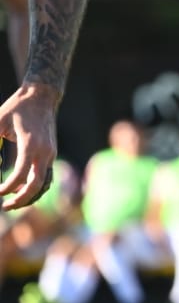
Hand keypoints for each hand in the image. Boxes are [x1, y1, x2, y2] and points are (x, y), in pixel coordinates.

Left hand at [0, 85, 59, 209]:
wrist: (41, 96)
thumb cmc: (16, 108)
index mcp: (31, 145)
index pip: (19, 176)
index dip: (6, 188)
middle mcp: (44, 151)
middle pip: (36, 185)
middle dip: (20, 199)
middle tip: (4, 206)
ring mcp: (50, 153)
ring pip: (44, 184)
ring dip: (30, 196)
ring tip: (13, 202)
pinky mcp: (51, 153)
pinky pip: (47, 177)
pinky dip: (37, 188)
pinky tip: (22, 190)